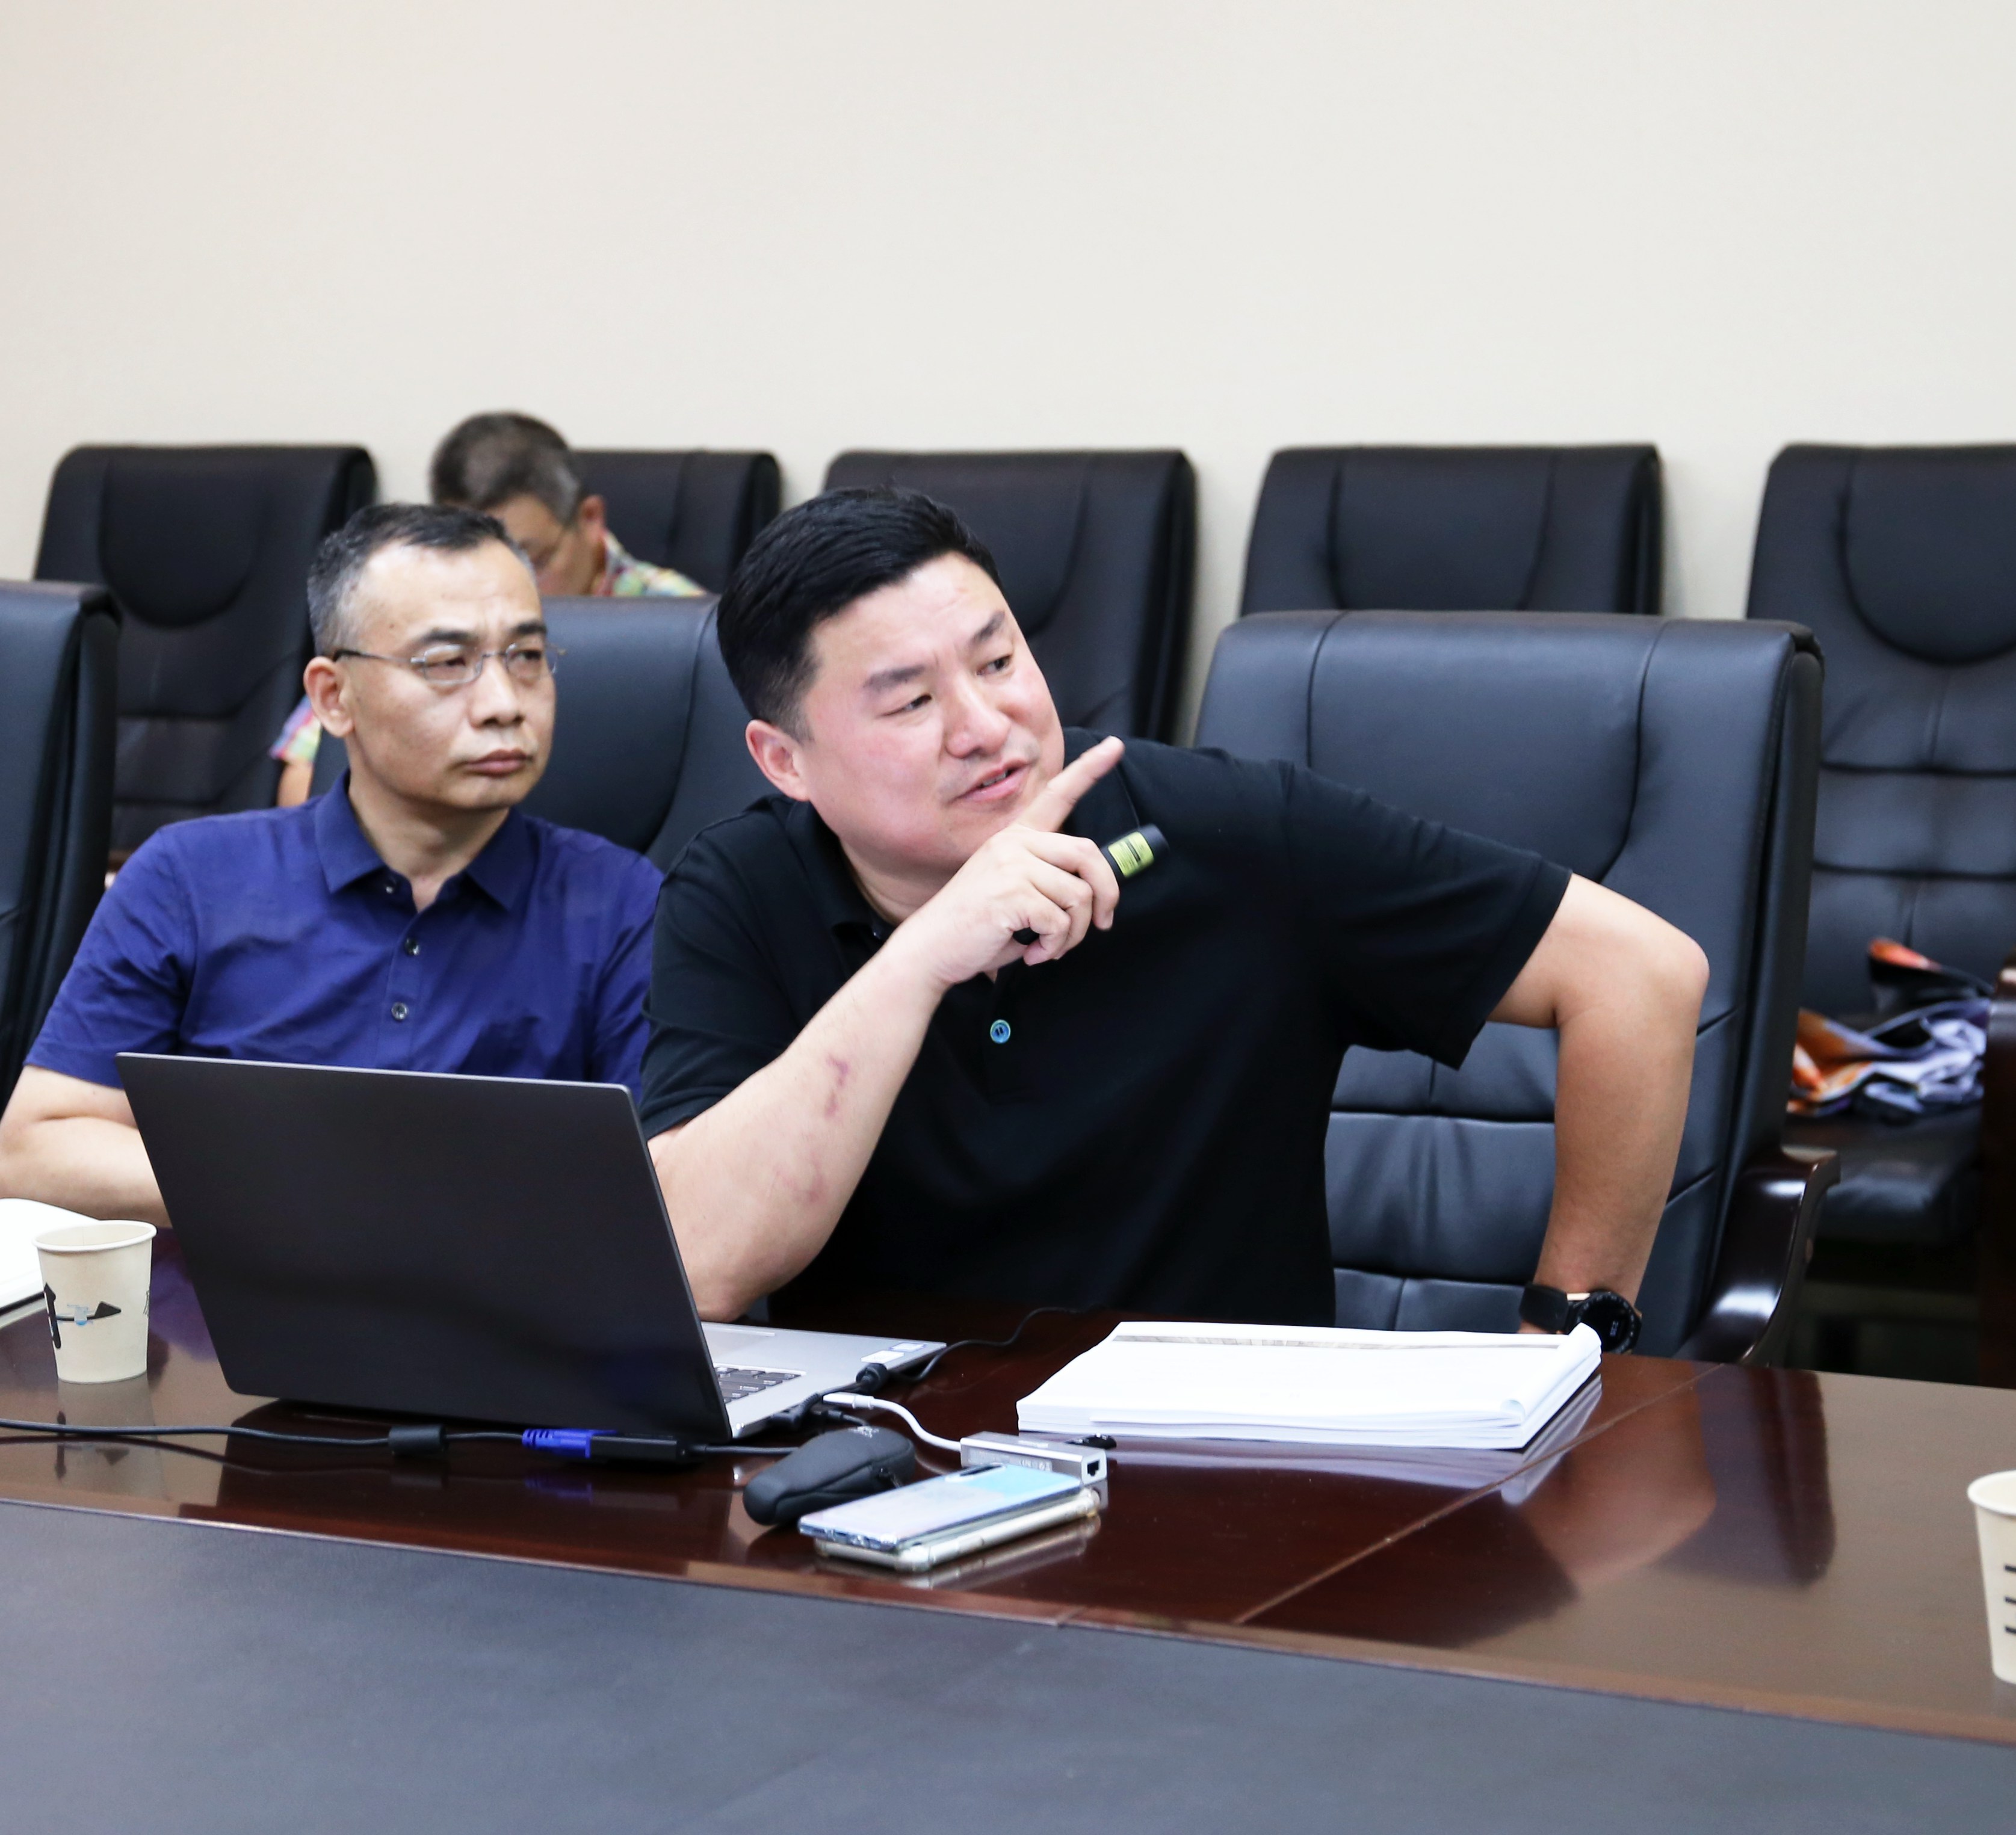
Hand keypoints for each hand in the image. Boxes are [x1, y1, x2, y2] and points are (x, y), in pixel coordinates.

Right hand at [893, 737, 1126, 988]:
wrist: (931, 948)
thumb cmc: (976, 926)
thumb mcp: (1014, 890)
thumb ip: (1049, 882)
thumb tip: (1096, 897)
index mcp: (1016, 837)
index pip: (1057, 795)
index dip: (1090, 770)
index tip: (1115, 747)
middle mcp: (1014, 843)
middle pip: (1089, 854)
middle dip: (1106, 894)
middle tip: (1102, 922)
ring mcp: (1011, 865)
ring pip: (1079, 895)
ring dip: (1073, 933)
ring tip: (1050, 946)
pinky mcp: (1012, 893)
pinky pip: (1060, 922)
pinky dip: (1055, 946)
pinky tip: (1033, 953)